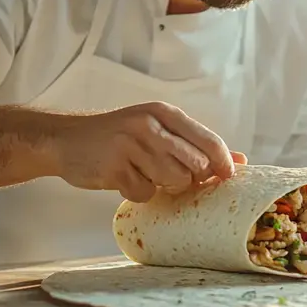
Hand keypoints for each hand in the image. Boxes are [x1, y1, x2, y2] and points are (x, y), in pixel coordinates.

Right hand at [49, 102, 237, 201]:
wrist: (66, 140)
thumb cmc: (120, 137)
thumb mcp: (157, 129)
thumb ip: (195, 144)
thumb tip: (240, 162)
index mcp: (164, 113)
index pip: (208, 140)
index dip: (224, 163)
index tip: (227, 177)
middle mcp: (149, 125)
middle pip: (195, 166)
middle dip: (190, 178)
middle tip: (171, 175)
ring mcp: (131, 145)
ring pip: (173, 182)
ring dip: (162, 185)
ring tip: (143, 172)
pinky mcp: (114, 167)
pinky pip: (145, 193)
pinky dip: (138, 192)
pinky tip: (124, 178)